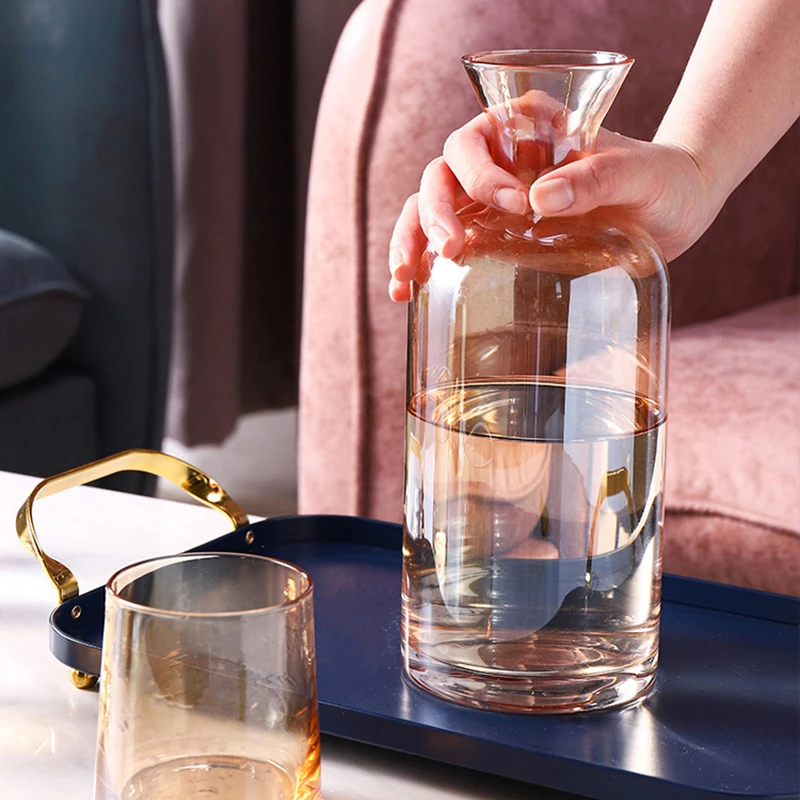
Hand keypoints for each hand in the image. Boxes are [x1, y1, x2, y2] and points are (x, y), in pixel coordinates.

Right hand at [388, 113, 714, 302]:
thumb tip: (540, 198)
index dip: (480, 172)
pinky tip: (409, 292)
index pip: (475, 141)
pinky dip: (419, 265)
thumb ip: (597, 178)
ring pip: (428, 209)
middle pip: (440, 177)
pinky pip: (442, 243)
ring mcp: (489, 199)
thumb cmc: (661, 182)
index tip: (516, 205)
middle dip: (436, 214)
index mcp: (525, 127)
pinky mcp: (492, 235)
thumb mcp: (641, 176)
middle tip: (451, 250)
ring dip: (411, 242)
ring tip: (404, 281)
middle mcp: (498, 159)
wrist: (672, 211)